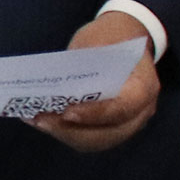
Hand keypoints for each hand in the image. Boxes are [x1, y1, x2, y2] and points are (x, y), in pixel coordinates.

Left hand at [32, 12, 158, 153]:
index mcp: (144, 86)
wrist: (126, 39)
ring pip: (98, 141)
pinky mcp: (114, 126)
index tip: (66, 113)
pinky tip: (43, 120)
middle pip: (108, 133)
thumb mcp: (96, 40)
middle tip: (39, 119)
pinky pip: (92, 137)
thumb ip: (80, 65)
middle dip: (71, 131)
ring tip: (36, 120)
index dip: (94, 114)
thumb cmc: (110, 38)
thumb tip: (53, 88)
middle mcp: (142, 111)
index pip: (122, 108)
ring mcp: (130, 122)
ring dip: (65, 134)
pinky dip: (68, 132)